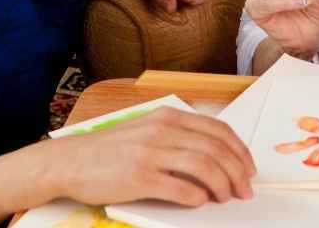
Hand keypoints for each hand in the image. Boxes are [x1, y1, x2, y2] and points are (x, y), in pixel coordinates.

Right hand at [49, 107, 254, 206]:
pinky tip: (201, 202)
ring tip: (227, 198)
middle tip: (245, 189)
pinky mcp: (139, 177)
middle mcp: (162, 131)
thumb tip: (212, 156)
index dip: (240, 151)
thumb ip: (176, 137)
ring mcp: (150, 153)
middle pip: (216, 149)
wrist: (70, 161)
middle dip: (237, 172)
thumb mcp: (145, 131)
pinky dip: (198, 197)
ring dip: (223, 186)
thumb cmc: (108, 150)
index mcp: (167, 117)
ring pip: (205, 168)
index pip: (218, 130)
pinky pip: (181, 188)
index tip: (248, 168)